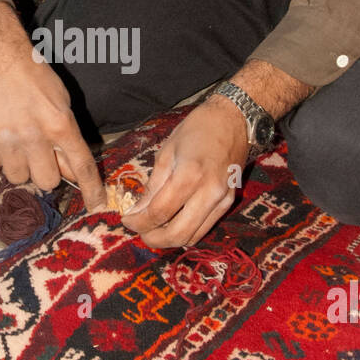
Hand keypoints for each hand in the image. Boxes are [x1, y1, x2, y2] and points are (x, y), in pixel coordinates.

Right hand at [0, 2, 105, 211]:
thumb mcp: (61, 102)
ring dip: (21, 166)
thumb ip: (66, 136)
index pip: (81, 165)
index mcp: (60, 124)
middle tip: (41, 156)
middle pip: (46, 181)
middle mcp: (34, 135)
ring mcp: (6, 140)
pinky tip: (1, 133)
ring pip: (19, 177)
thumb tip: (69, 171)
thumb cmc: (34, 77)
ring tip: (18, 143)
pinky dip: (0, 156)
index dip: (91, 188)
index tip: (96, 204)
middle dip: (46, 173)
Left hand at [121, 97, 247, 248]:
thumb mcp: (166, 152)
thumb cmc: (196, 130)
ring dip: (169, 239)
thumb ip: (153, 186)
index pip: (159, 212)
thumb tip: (136, 211)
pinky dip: (186, 232)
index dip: (138, 222)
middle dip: (153, 238)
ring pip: (193, 237)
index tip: (126, 220)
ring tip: (153, 229)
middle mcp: (209, 192)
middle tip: (139, 231)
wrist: (233, 120)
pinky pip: (204, 228)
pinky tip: (172, 223)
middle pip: (177, 233)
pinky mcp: (229, 203)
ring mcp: (222, 200)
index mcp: (189, 175)